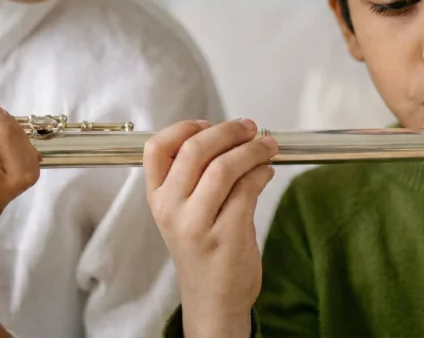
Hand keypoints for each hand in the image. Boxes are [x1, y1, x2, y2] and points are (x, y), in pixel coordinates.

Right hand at [144, 119, 277, 337]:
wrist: (212, 300)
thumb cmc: (202, 248)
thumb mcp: (182, 212)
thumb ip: (192, 175)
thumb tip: (226, 133)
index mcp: (157, 198)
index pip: (156, 148)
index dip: (184, 127)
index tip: (207, 123)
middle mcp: (171, 210)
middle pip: (195, 150)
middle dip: (229, 132)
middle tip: (250, 128)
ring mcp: (197, 225)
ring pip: (224, 167)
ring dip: (252, 150)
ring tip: (267, 147)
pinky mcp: (226, 237)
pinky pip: (247, 189)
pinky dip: (261, 173)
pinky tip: (267, 172)